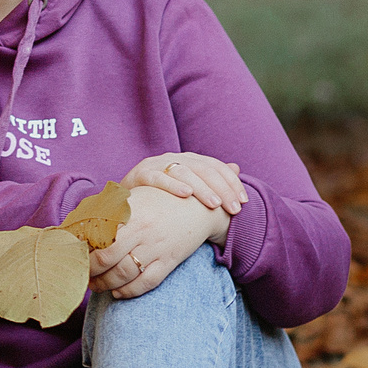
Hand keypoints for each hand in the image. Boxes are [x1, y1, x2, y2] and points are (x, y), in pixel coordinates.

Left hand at [89, 184, 228, 299]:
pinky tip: (118, 292)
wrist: (199, 206)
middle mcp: (142, 230)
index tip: (75, 258)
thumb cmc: (160, 200)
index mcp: (129, 212)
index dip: (84, 251)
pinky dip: (129, 292)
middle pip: (107, 258)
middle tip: (83, 276)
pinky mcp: (169, 261)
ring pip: (124, 274)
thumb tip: (78, 223)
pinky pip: (146, 283)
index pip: (98, 236)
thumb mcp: (133, 197)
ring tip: (96, 286)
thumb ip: (108, 209)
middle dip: (91, 271)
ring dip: (106, 284)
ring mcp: (156, 247)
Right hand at [127, 151, 248, 217]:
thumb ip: (211, 179)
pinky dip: (173, 184)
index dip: (231, 183)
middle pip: (204, 169)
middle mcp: (175, 158)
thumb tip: (237, 168)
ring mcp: (157, 163)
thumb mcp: (188, 188)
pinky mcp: (141, 173)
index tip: (244, 202)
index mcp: (189, 161)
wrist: (123, 201)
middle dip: (222, 189)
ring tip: (215, 204)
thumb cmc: (160, 198)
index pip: (216, 167)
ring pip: (185, 172)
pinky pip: (159, 177)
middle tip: (234, 209)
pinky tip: (186, 195)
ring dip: (202, 188)